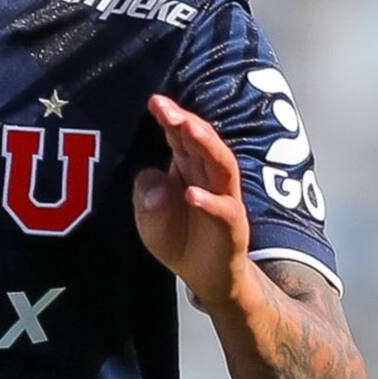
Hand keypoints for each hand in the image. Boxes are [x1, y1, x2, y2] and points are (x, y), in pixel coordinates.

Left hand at [133, 95, 259, 308]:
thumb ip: (145, 197)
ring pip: (221, 166)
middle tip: (168, 107)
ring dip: (205, 146)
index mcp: (188, 170)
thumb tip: (151, 177)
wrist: (206, 277)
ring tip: (187, 129)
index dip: (170, 119)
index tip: (155, 101)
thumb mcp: (148, 219)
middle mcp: (209, 179)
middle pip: (202, 145)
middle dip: (186, 123)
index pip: (180, 139)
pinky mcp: (232, 227)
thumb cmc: (178, 239)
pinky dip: (208, 202)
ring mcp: (225, 200)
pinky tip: (191, 193)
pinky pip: (224, 211)